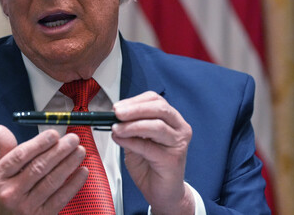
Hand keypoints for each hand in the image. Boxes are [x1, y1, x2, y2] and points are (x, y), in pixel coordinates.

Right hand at [0, 125, 87, 214]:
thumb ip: (4, 150)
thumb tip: (1, 129)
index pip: (20, 156)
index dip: (39, 143)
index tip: (53, 134)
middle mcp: (10, 193)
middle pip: (38, 167)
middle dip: (59, 151)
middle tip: (72, 139)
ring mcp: (26, 207)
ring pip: (51, 181)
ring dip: (69, 164)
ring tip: (80, 151)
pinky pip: (60, 198)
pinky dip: (73, 184)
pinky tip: (82, 172)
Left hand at [112, 91, 194, 214]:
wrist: (163, 193)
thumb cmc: (151, 165)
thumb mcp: (137, 140)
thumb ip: (129, 127)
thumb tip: (114, 116)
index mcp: (172, 119)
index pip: (155, 100)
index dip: (135, 101)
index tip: (117, 106)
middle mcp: (179, 128)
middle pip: (159, 108)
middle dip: (135, 109)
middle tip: (116, 113)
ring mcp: (178, 143)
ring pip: (156, 126)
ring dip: (132, 125)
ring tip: (116, 128)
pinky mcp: (173, 160)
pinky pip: (149, 146)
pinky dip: (131, 141)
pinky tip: (120, 140)